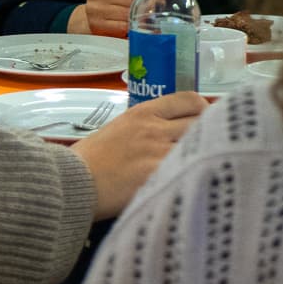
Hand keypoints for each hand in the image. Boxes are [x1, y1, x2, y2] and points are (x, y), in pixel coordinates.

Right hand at [71, 90, 205, 217]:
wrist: (69, 184)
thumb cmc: (88, 161)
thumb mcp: (117, 129)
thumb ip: (146, 127)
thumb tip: (171, 132)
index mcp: (143, 112)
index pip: (189, 99)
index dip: (204, 109)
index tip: (207, 120)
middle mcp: (155, 128)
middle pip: (201, 123)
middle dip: (210, 134)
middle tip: (213, 147)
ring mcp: (158, 153)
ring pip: (200, 148)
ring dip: (206, 157)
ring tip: (207, 168)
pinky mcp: (158, 177)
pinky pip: (189, 172)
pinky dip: (196, 176)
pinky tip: (197, 184)